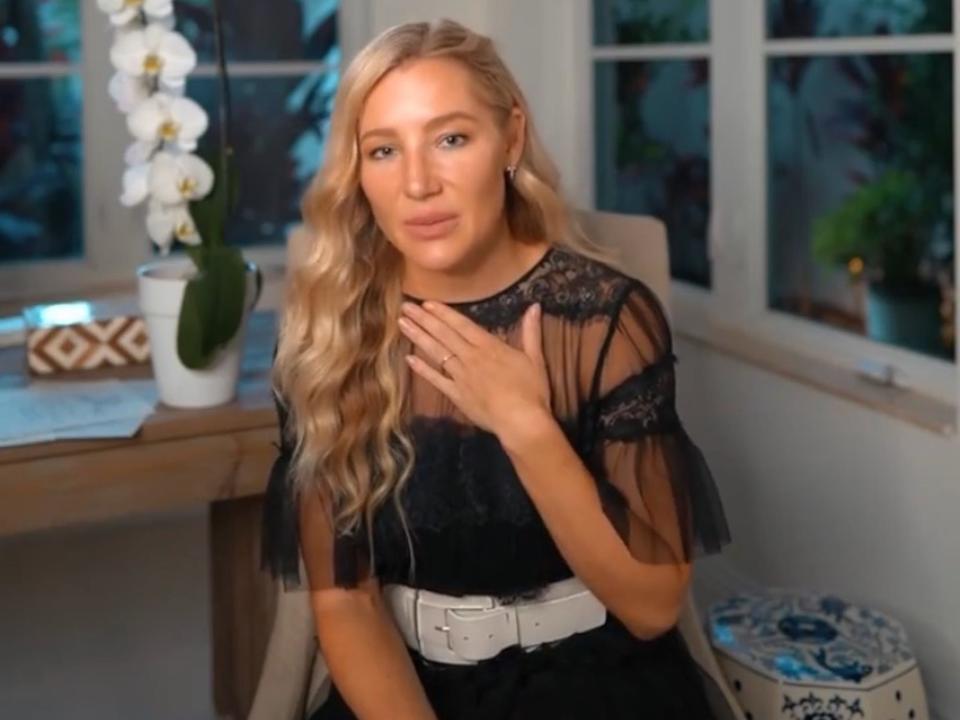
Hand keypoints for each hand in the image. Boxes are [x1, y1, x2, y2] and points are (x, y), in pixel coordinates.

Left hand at [398, 300, 552, 438]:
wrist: (521, 421)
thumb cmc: (531, 390)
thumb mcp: (535, 358)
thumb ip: (531, 331)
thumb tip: (535, 306)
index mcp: (489, 346)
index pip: (461, 324)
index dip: (443, 313)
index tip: (426, 303)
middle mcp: (470, 357)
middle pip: (443, 334)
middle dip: (423, 319)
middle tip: (404, 307)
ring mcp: (460, 376)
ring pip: (436, 352)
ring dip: (418, 337)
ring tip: (402, 324)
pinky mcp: (456, 395)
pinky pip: (436, 380)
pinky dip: (422, 369)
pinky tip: (409, 359)